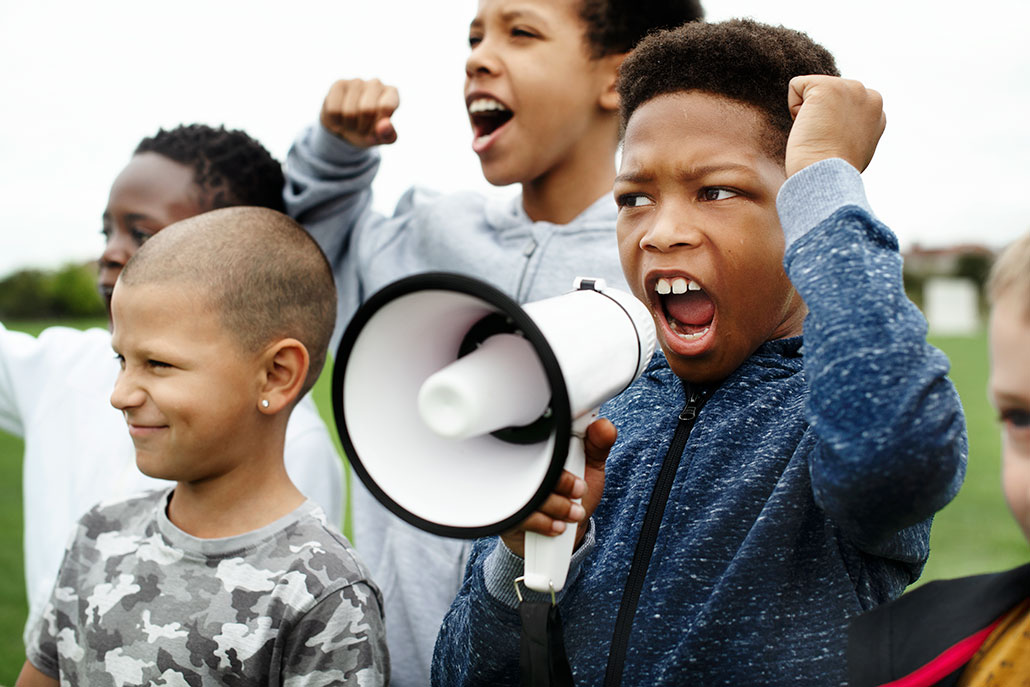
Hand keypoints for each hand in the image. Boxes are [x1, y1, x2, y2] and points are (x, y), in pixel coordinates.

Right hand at [320, 78, 399, 147]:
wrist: (345, 129)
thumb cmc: (369, 131)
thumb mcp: (380, 138)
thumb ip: (388, 135)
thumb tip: (385, 126)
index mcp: (392, 94)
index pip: (386, 107)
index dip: (378, 125)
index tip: (376, 132)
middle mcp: (376, 84)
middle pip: (367, 110)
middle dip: (363, 128)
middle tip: (362, 129)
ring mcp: (356, 82)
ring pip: (349, 112)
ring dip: (349, 126)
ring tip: (351, 124)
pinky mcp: (339, 85)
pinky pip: (334, 110)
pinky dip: (336, 122)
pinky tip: (340, 118)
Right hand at [500, 418, 616, 557]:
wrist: (562, 535)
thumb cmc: (575, 496)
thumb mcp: (591, 468)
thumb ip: (599, 445)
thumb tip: (604, 426)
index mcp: (543, 445)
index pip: (544, 434)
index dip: (562, 449)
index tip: (578, 469)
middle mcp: (522, 462)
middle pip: (534, 463)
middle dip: (563, 482)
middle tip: (580, 491)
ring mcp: (512, 486)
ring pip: (530, 490)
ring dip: (558, 505)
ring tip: (573, 512)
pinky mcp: (507, 511)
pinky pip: (521, 513)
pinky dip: (544, 522)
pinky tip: (556, 524)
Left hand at [785, 75, 885, 176]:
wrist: (826, 177)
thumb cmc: (833, 173)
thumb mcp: (854, 148)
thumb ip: (851, 130)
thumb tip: (839, 130)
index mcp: (876, 111)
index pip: (840, 103)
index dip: (829, 125)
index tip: (834, 144)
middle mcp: (869, 95)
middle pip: (826, 95)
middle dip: (819, 116)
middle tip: (825, 141)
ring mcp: (850, 88)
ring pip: (811, 90)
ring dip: (807, 114)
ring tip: (818, 134)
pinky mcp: (827, 87)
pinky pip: (796, 86)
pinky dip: (793, 108)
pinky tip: (808, 126)